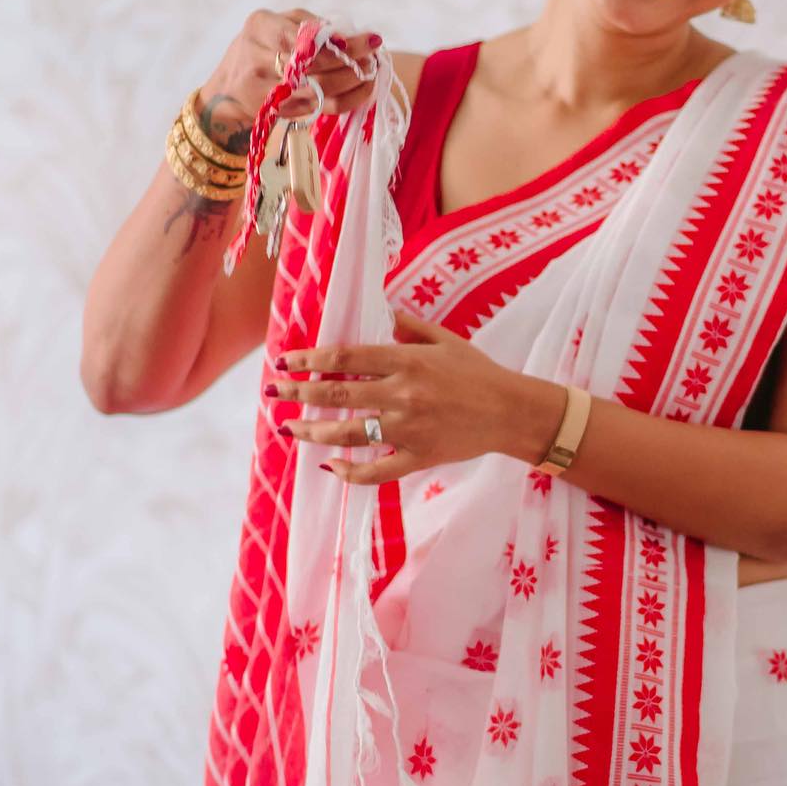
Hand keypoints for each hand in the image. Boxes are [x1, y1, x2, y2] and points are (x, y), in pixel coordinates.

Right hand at [194, 8, 383, 153]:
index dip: (340, 41)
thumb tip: (350, 35)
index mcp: (260, 26)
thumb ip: (308, 25)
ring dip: (354, 81)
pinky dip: (348, 99)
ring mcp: (266, 89)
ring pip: (321, 88)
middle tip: (374, 55)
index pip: (305, 35)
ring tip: (372, 71)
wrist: (227, 91)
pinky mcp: (278, 112)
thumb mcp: (275, 25)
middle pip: (315, 63)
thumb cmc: (259, 49)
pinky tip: (364, 89)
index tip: (370, 39)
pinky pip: (321, 107)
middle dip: (352, 60)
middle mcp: (257, 57)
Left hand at [265, 309, 560, 484]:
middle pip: (336, 394)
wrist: (512, 411)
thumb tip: (380, 313)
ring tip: (290, 428)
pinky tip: (331, 466)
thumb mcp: (445, 339)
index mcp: (406, 361)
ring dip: (312, 431)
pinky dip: (350, 472)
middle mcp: (402, 394)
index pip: (345, 359)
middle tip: (274, 392)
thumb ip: (409, 326)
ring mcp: (408, 429)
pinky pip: (376, 471)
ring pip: (347, 433)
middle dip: (298, 393)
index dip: (309, 359)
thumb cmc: (479, 372)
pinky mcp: (418, 457)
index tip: (285, 360)